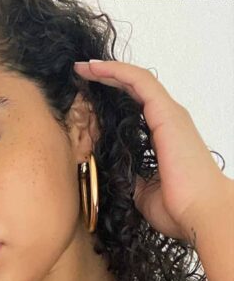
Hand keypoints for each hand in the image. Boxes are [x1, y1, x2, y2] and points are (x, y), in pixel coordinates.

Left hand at [74, 59, 232, 242]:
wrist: (199, 213)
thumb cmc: (177, 208)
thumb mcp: (140, 190)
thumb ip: (128, 175)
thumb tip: (113, 171)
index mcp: (162, 137)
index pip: (134, 107)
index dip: (111, 96)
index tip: (86, 96)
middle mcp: (167, 121)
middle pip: (134, 89)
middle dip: (106, 79)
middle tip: (80, 73)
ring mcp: (168, 115)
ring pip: (136, 80)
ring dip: (108, 71)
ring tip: (83, 68)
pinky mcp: (166, 114)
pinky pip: (140, 82)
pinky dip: (117, 72)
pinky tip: (95, 69)